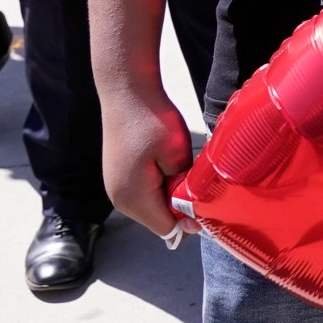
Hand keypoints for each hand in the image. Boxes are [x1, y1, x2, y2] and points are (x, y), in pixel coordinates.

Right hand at [102, 84, 198, 237]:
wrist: (127, 93)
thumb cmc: (151, 119)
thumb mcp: (177, 155)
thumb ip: (183, 190)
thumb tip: (190, 218)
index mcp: (133, 197)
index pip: (168, 229)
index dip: (190, 221)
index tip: (206, 200)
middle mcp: (120, 199)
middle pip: (159, 221)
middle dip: (180, 208)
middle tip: (194, 180)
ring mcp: (116, 190)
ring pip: (153, 208)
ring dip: (170, 196)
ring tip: (179, 169)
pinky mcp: (118, 179)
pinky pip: (145, 195)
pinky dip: (160, 187)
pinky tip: (167, 166)